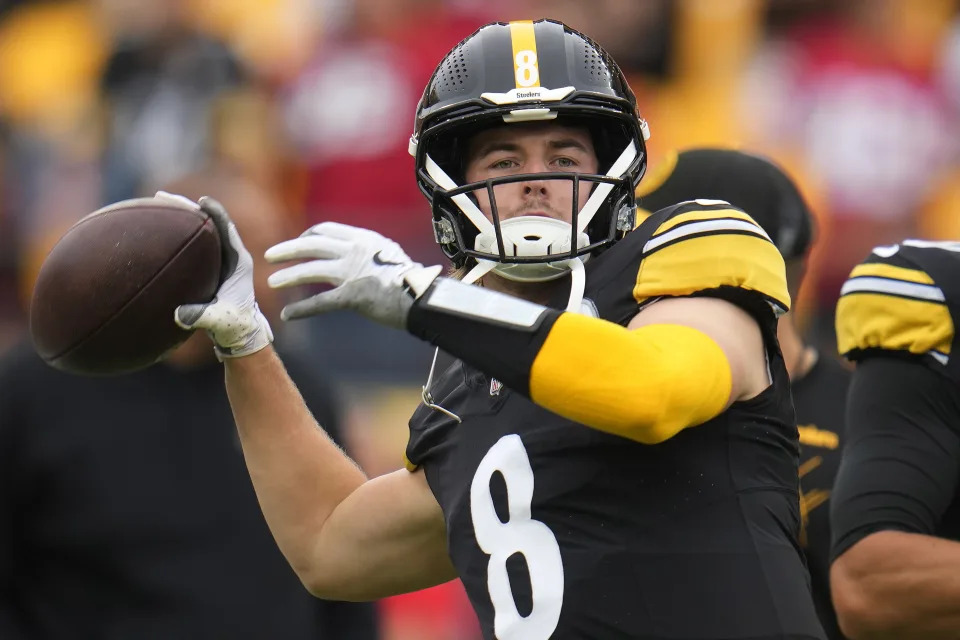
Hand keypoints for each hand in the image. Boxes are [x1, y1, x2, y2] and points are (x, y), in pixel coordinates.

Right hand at [171, 194, 273, 357]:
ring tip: (154, 204)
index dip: (215, 213)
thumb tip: (179, 315)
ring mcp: (219, 261)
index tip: (201, 200)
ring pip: (199, 231)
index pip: (227, 230)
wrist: (240, 334)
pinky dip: (176, 234)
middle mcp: (230, 257)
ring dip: (179, 217)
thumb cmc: (235, 326)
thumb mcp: (219, 321)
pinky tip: (155, 230)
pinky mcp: (208, 267)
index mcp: (239, 262)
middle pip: (208, 223)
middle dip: (186, 208)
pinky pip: (192, 245)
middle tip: (161, 196)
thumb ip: (201, 317)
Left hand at [265, 222, 441, 329]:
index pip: (326, 230)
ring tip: (272, 283)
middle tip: (270, 256)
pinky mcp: (353, 296)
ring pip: (310, 271)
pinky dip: (302, 309)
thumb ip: (368, 252)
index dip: (307, 235)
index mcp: (363, 238)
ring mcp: (352, 273)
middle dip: (288, 250)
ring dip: (288, 277)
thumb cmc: (410, 279)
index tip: (297, 242)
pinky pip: (321, 302)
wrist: (422, 297)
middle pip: (312, 245)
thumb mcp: (388, 254)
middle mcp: (355, 251)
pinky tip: (288, 315)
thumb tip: (357, 255)